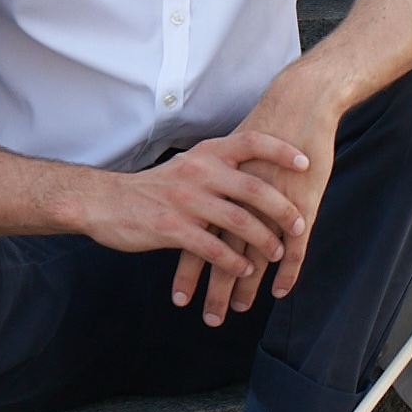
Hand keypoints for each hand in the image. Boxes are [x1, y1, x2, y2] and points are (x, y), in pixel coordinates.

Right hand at [87, 127, 326, 324]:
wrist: (105, 201)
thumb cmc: (155, 186)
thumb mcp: (189, 165)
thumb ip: (221, 168)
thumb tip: (263, 176)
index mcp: (206, 153)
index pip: (251, 142)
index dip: (281, 150)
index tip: (306, 162)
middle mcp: (199, 172)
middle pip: (255, 187)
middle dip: (283, 209)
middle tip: (299, 226)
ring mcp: (186, 200)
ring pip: (239, 221)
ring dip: (263, 241)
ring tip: (277, 254)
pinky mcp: (172, 228)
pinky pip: (213, 248)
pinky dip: (234, 261)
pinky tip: (245, 270)